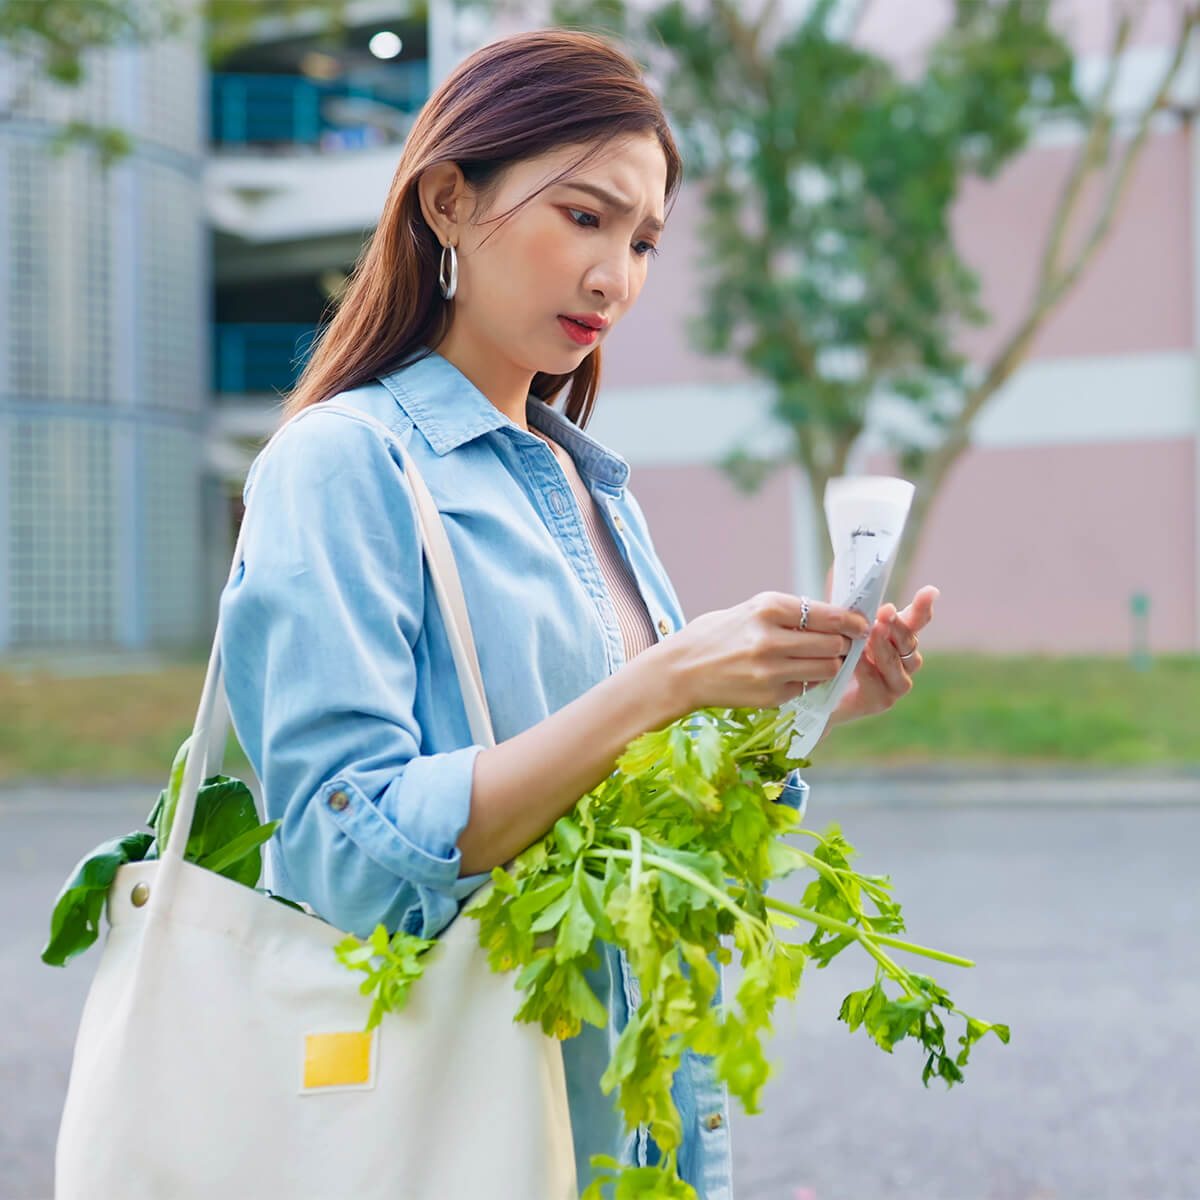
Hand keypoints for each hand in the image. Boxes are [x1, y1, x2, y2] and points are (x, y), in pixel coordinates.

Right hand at [659, 591, 870, 717]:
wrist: (680, 671)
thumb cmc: (715, 635)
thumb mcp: (749, 611)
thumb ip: (788, 613)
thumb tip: (831, 617)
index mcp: (768, 608)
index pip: (828, 615)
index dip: (852, 620)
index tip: (861, 623)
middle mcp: (771, 638)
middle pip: (834, 644)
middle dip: (842, 644)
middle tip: (840, 643)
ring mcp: (771, 671)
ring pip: (827, 668)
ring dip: (828, 664)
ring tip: (815, 659)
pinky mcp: (771, 696)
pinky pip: (807, 687)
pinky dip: (806, 681)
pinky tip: (789, 674)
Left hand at [827, 585, 939, 728]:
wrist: (816, 695)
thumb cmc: (832, 655)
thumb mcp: (840, 626)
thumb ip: (845, 605)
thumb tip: (836, 568)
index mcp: (897, 638)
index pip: (917, 620)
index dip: (923, 606)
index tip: (930, 591)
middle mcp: (903, 660)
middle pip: (909, 641)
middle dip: (898, 625)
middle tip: (886, 611)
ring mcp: (895, 682)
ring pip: (899, 662)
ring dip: (885, 646)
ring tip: (873, 631)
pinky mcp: (881, 701)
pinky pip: (877, 682)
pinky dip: (867, 668)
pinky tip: (857, 657)